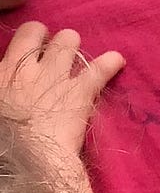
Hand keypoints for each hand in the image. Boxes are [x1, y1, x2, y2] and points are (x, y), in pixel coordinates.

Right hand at [0, 20, 122, 157]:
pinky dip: (111, 62)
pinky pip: (102, 66)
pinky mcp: (80, 91)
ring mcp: (55, 76)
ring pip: (68, 39)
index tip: (33, 50)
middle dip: (46, 39)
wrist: (23, 160)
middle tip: (53, 54)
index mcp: (3, 73)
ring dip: (71, 46)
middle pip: (42, 32)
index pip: (22, 37)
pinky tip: (116, 62)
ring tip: (76, 58)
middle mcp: (28, 67)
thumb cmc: (4, 136)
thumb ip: (5, 86)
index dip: (30, 39)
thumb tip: (9, 85)